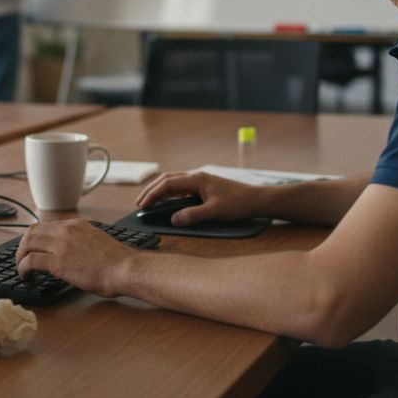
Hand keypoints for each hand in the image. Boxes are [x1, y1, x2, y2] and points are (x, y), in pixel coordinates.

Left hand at [15, 219, 133, 297]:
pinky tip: (26, 277)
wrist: (124, 269)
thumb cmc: (118, 261)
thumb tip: (73, 252)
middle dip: (23, 246)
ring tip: (21, 270)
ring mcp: (61, 245)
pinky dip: (23, 269)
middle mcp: (66, 230)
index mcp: (76, 225)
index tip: (34, 249)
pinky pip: (31, 261)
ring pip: (27, 244)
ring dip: (20, 257)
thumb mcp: (97, 241)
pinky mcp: (58, 262)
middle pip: (32, 231)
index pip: (47, 226)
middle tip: (22, 259)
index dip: (37, 239)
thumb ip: (82, 241)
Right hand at [136, 172, 263, 225]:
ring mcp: (201, 182)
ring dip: (160, 192)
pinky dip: (171, 195)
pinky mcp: (205, 188)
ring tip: (149, 203)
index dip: (153, 194)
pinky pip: (182, 189)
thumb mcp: (215, 212)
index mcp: (197, 179)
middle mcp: (197, 177)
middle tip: (140, 203)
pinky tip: (168, 203)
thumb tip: (173, 220)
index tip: (143, 206)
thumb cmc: (239, 204)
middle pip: (168, 180)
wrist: (257, 200)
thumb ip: (193, 216)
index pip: (168, 184)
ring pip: (174, 183)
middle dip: (152, 191)